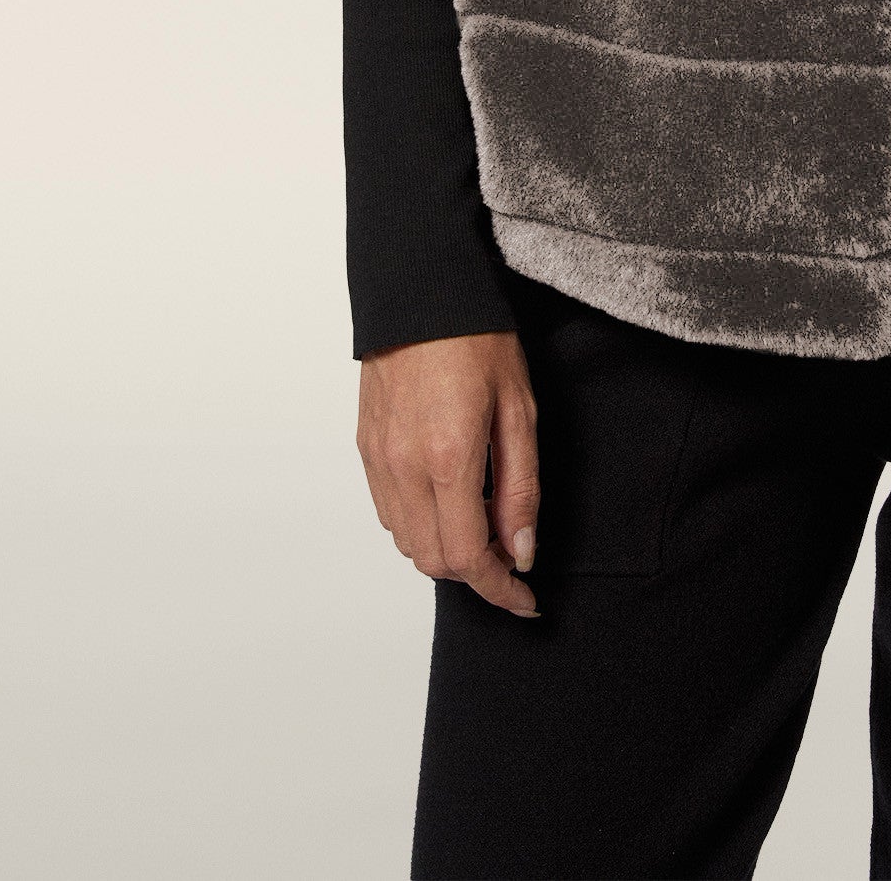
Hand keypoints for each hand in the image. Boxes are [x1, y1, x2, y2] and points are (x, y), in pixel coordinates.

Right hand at [357, 330, 540, 617]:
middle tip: (512, 553)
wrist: (423, 291)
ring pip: (407, 542)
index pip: (468, 558)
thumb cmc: (478, 339)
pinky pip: (389, 512)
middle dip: (477, 572)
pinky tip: (449, 500)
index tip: (525, 599)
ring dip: (446, 550)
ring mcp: (379, 460)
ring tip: (485, 524)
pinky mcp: (366, 447)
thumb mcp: (519, 409)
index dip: (499, 590)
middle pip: (434, 562)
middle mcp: (404, 468)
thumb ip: (520, 487)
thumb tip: (521, 551)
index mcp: (448, 459)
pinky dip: (419, 524)